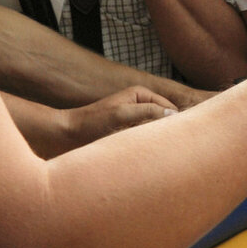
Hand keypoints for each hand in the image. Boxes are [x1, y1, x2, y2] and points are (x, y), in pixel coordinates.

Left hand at [60, 86, 177, 150]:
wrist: (67, 135)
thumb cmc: (92, 122)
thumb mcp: (121, 114)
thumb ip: (148, 111)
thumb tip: (174, 115)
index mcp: (141, 94)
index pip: (169, 107)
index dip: (175, 121)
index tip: (178, 138)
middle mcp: (140, 104)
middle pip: (164, 118)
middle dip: (165, 132)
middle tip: (168, 148)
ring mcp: (135, 117)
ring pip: (155, 129)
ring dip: (154, 139)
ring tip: (153, 151)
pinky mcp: (128, 130)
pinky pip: (145, 137)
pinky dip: (146, 144)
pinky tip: (144, 153)